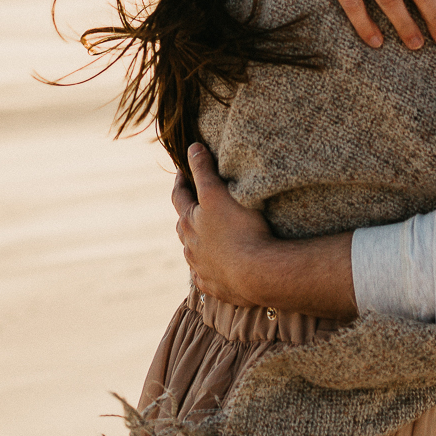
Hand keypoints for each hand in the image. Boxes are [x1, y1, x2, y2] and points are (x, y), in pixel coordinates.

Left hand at [173, 143, 276, 307]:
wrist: (257, 273)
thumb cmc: (239, 229)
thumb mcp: (218, 192)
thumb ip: (203, 170)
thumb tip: (191, 148)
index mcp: (188, 222)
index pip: (178, 196)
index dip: (181, 181)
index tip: (183, 172)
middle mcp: (189, 247)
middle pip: (183, 226)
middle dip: (189, 214)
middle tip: (198, 205)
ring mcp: (201, 269)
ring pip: (194, 252)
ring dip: (199, 243)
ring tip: (211, 236)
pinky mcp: (215, 287)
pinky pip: (206, 276)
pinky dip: (209, 268)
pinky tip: (217, 266)